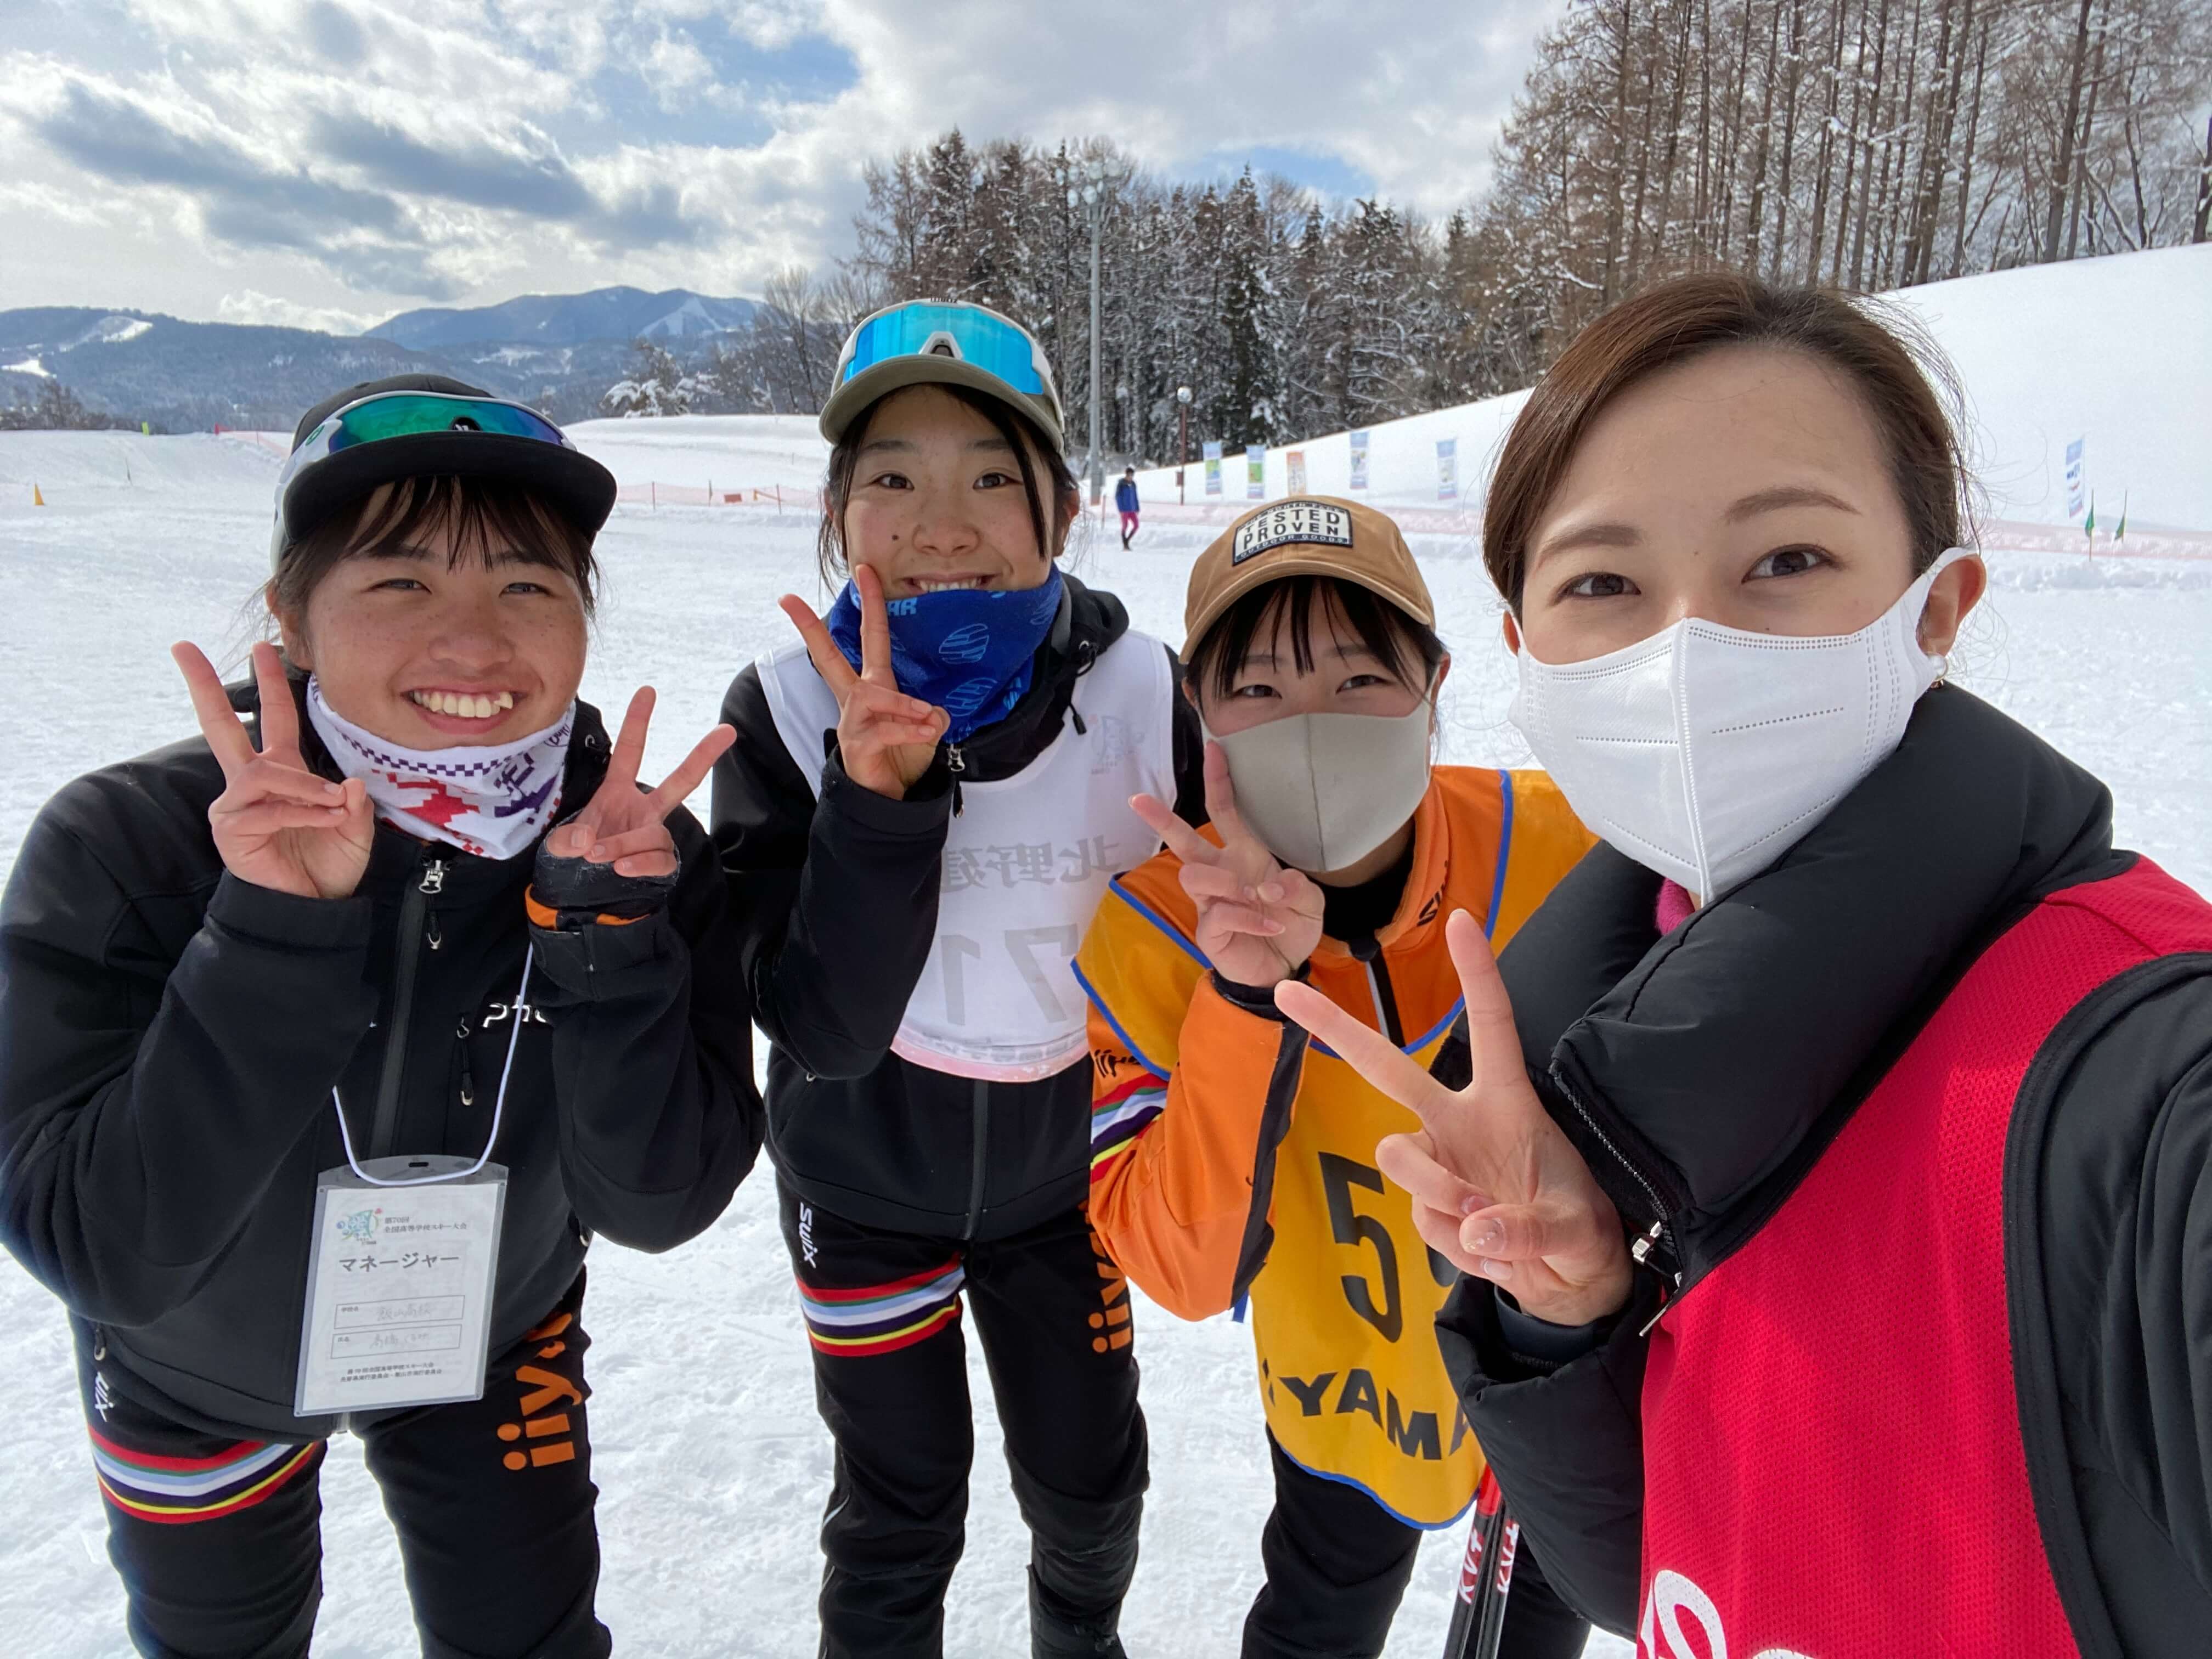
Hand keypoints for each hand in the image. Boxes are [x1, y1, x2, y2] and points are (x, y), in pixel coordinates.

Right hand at [173, 640, 372, 900]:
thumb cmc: (327, 864)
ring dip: (303, 785)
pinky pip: (267, 807)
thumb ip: (354, 804)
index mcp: (280, 772)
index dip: (269, 683)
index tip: (264, 645)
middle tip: (183, 647)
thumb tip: (350, 781)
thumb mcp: (353, 828)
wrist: (312, 907)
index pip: (272, 718)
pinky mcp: (230, 829)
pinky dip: (301, 811)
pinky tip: (323, 820)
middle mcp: (251, 782)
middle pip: (220, 725)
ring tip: (333, 803)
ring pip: (262, 773)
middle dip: (203, 685)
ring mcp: (235, 805)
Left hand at [544, 688, 734, 877]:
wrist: (586, 891)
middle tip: (727, 731)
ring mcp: (653, 835)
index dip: (637, 722)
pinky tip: (622, 869)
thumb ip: (567, 839)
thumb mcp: (561, 843)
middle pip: (681, 780)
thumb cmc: (578, 855)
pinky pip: (659, 859)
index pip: (630, 751)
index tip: (647, 690)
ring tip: (599, 855)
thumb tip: (586, 839)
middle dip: (703, 756)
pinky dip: (640, 863)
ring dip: (625, 843)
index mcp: (617, 792)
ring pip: (654, 833)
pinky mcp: (660, 862)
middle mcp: (642, 809)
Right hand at [779, 563, 947, 799]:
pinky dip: (909, 728)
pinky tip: (926, 732)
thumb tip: (935, 712)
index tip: (863, 569)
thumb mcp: (926, 729)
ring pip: (874, 695)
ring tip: (929, 718)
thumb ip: (932, 715)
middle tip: (787, 600)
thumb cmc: (902, 756)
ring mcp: (852, 720)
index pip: (870, 637)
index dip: (869, 603)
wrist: (889, 797)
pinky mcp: (856, 743)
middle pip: (827, 656)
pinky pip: (885, 727)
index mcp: (872, 685)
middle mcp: (856, 698)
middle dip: (809, 627)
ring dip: (905, 704)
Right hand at [1131, 740, 1322, 987]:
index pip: (1225, 811)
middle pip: (1184, 841)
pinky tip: (1271, 926)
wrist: (1284, 969)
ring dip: (1227, 882)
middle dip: (1161, 819)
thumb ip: (1298, 887)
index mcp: (1242, 856)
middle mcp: (1220, 874)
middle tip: (1138, 799)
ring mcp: (1210, 903)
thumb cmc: (1290, 926)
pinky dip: (1251, 918)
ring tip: (1255, 897)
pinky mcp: (1209, 931)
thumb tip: (1272, 885)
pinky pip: (1221, 914)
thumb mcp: (1309, 901)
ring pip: (1194, 875)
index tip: (1214, 747)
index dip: (1219, 780)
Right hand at [1275, 909, 1632, 1326]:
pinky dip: (1454, 1244)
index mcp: (1507, 1102)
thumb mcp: (1576, 1233)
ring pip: (1397, 1157)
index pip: (1492, 1027)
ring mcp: (1436, 1161)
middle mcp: (1460, 1120)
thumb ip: (1529, 1231)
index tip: (1462, 921)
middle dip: (1337, 1028)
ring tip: (1488, 1229)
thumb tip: (1474, 1226)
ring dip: (1438, 1193)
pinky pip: (1419, 1220)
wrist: (1568, 1283)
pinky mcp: (1424, 1206)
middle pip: (1389, 1067)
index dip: (1477, 974)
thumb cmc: (1579, 1234)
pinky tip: (1486, 1253)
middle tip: (1287, 992)